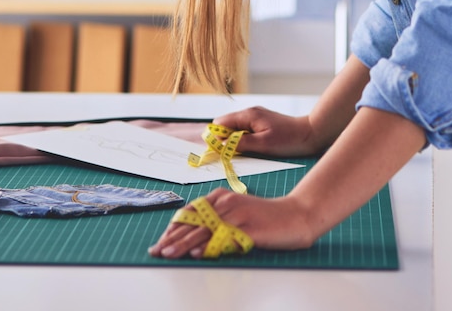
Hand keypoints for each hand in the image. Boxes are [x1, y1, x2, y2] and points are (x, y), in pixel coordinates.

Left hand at [148, 188, 312, 258]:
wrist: (295, 215)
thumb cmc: (264, 218)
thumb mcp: (236, 215)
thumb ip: (216, 223)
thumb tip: (192, 242)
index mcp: (220, 198)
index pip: (190, 212)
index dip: (173, 228)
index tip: (161, 241)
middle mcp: (225, 203)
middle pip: (193, 221)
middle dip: (172, 237)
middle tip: (156, 251)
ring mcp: (237, 214)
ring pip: (203, 229)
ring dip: (183, 243)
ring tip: (168, 253)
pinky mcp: (248, 228)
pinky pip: (224, 238)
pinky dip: (209, 245)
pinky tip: (197, 252)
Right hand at [213, 106, 317, 156]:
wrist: (311, 134)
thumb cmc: (289, 139)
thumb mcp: (263, 144)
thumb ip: (241, 143)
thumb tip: (221, 144)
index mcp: (248, 115)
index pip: (220, 122)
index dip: (215, 136)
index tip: (215, 151)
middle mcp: (249, 113)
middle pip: (226, 125)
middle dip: (223, 139)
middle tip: (228, 155)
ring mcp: (255, 117)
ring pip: (235, 128)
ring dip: (233, 140)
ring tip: (240, 153)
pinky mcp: (261, 123)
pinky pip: (244, 130)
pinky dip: (242, 139)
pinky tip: (250, 148)